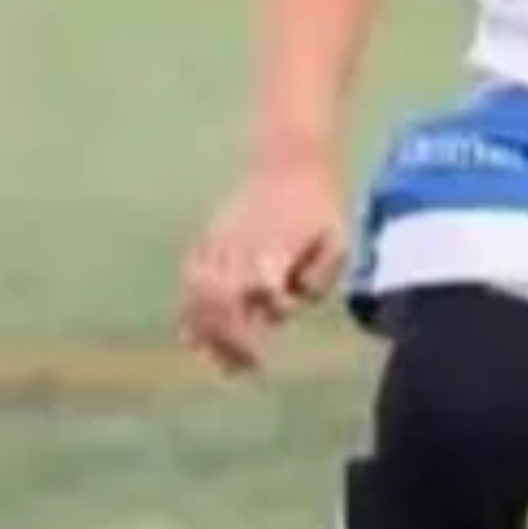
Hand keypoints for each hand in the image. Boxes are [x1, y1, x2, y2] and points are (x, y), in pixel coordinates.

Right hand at [180, 158, 349, 373]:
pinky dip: (190, 304)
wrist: (290, 160)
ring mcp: (220, 241)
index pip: (256, 299)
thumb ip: (319, 277)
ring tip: (217, 359)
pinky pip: (189, 275)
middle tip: (243, 368)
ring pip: (197, 293)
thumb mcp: (337, 241)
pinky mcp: (209, 236)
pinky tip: (195, 331)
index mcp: (273, 251)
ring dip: (204, 329)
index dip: (255, 330)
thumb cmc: (321, 205)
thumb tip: (288, 302)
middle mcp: (240, 248)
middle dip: (227, 342)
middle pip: (219, 303)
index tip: (263, 356)